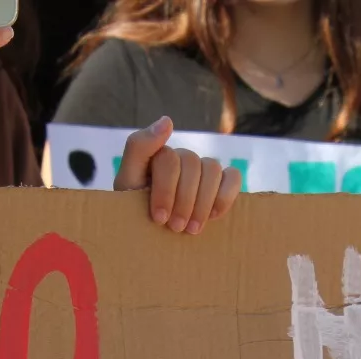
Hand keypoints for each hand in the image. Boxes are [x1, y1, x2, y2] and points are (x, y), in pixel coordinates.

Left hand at [115, 117, 241, 234]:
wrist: (151, 235)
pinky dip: (225, 196)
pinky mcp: (223, 181)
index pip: (169, 160)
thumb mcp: (127, 182)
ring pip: (213, 170)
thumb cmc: (136, 211)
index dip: (166, 190)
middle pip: (192, 164)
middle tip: (175, 228)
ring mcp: (203, 169)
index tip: (159, 218)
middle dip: (184, 200)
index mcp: (158, 155)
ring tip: (192, 228)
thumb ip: (139, 147)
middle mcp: (182, 158)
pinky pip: (233, 177)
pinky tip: (213, 215)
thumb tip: (168, 120)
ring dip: (203, 202)